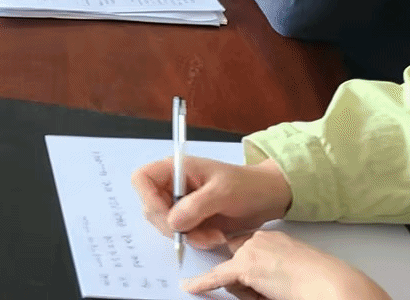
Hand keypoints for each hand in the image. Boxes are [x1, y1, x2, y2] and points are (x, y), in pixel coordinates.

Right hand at [131, 155, 291, 251]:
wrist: (267, 198)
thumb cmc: (246, 185)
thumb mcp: (223, 191)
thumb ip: (197, 205)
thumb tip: (172, 222)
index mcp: (175, 168)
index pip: (142, 179)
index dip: (147, 198)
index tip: (169, 218)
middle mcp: (172, 185)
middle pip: (150, 207)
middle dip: (173, 226)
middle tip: (196, 234)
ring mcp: (180, 203)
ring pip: (166, 225)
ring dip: (188, 236)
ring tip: (214, 236)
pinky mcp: (190, 219)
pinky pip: (181, 235)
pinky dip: (196, 240)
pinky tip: (215, 237)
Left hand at [181, 230, 390, 299]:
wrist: (330, 284)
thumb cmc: (318, 283)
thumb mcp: (287, 272)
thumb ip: (265, 272)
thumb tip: (240, 283)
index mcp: (273, 238)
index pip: (247, 253)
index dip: (249, 272)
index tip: (261, 280)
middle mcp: (259, 238)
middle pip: (235, 262)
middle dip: (244, 281)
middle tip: (272, 291)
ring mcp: (251, 250)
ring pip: (232, 275)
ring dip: (247, 291)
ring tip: (275, 294)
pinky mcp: (246, 267)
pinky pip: (218, 277)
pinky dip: (202, 283)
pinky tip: (189, 286)